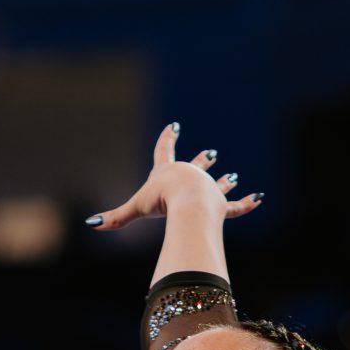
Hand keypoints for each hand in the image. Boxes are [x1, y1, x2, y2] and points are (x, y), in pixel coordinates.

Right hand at [86, 123, 262, 231]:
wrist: (187, 203)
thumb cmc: (161, 202)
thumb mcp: (135, 208)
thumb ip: (116, 218)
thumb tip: (90, 224)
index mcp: (168, 173)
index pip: (165, 151)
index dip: (167, 138)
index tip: (174, 125)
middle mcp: (189, 177)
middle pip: (196, 166)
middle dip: (204, 160)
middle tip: (214, 154)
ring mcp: (207, 191)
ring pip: (217, 185)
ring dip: (224, 181)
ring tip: (233, 175)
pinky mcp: (220, 205)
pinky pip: (236, 206)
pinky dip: (247, 203)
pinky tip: (259, 197)